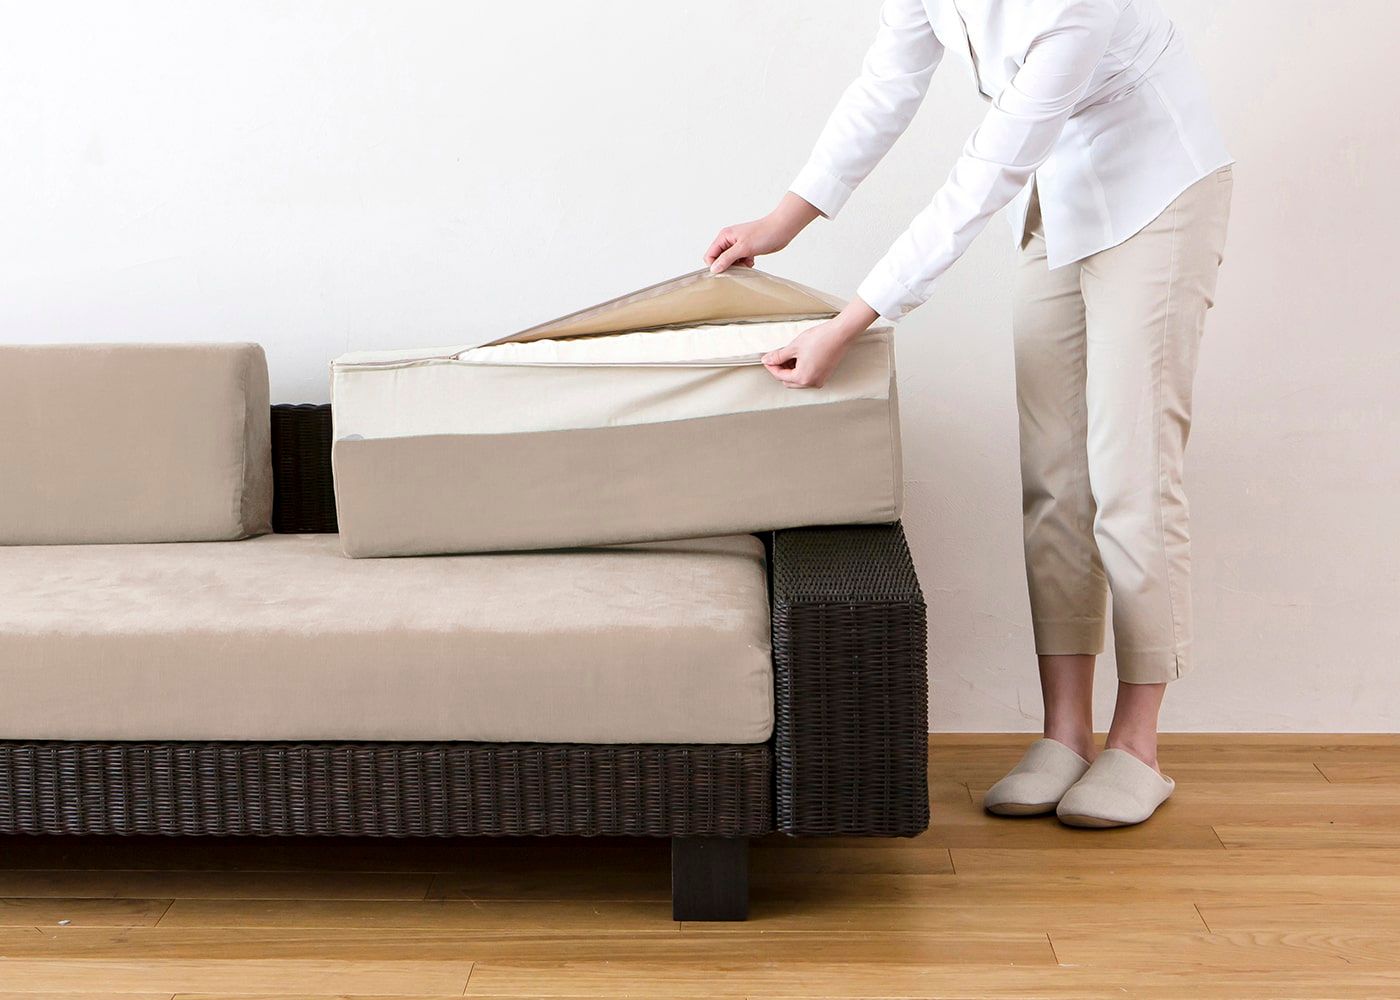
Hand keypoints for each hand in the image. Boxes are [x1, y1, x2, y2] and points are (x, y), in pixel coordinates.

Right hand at [705, 193, 820, 272]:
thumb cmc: (764, 234)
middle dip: (728, 266)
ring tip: (747, 263)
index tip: (727, 271)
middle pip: (719, 259)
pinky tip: (752, 261)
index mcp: (724, 236)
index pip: (709, 255)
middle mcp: (728, 240)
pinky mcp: (746, 249)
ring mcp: (737, 245)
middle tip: (739, 267)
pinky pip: (739, 261)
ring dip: (737, 266)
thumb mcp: (743, 248)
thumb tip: (714, 269)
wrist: (782, 229)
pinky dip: (744, 264)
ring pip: (730, 262)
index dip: (715, 265)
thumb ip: (727, 259)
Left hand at [761, 300, 879, 388]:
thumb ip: (779, 356)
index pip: (780, 376)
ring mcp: (820, 380)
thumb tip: (768, 360)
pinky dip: (801, 369)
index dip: (771, 366)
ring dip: (791, 369)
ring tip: (790, 354)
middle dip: (781, 369)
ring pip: (798, 379)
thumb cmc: (821, 339)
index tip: (768, 359)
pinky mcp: (825, 374)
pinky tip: (799, 356)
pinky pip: (807, 376)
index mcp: (803, 378)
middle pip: (788, 381)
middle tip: (777, 356)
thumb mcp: (794, 347)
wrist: (840, 333)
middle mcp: (812, 383)